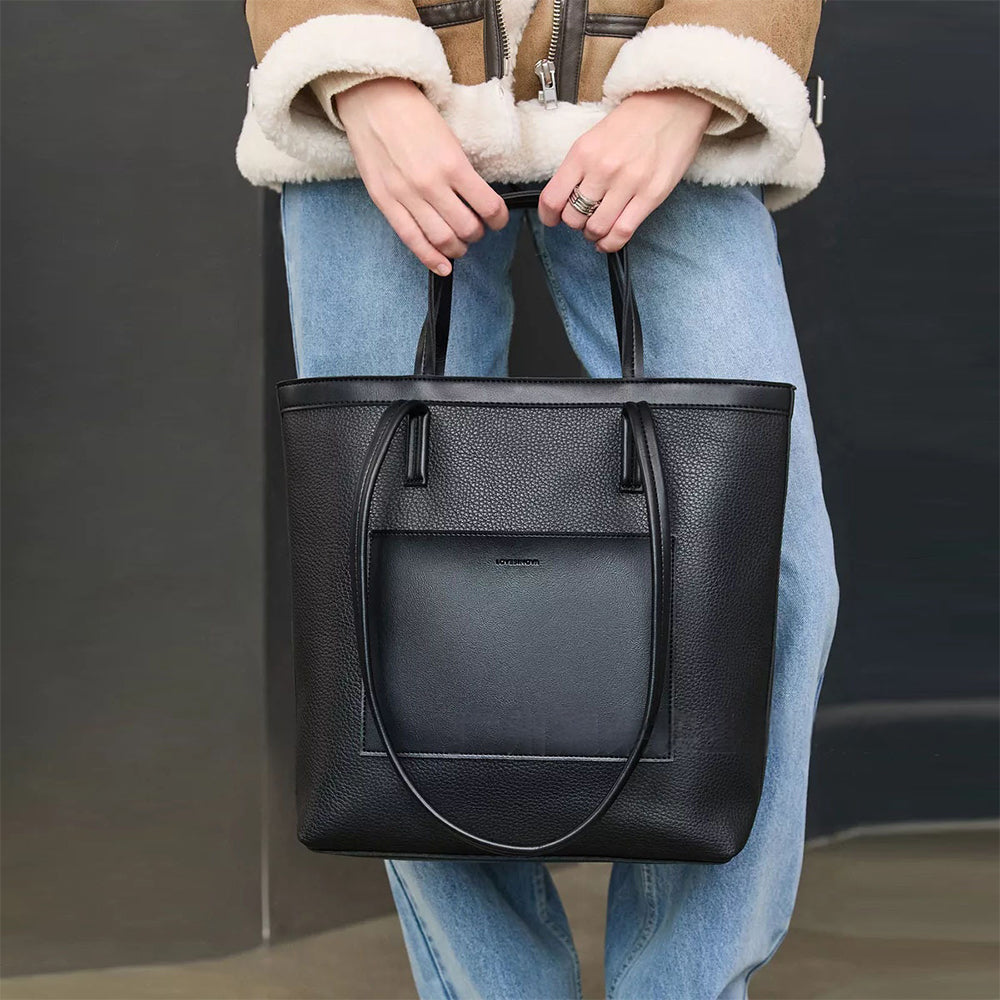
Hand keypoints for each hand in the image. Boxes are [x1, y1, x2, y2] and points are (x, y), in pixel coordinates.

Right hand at [336, 77, 508, 274]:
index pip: (488, 206)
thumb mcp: (449, 137)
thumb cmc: (411, 113)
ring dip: (458, 248)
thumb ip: (461, 171)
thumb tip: (476, 199)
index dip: (499, 218)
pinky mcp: (387, 203)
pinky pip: (412, 240)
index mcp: (452, 164)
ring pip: (443, 240)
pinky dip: (431, 259)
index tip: (498, 219)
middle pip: (467, 228)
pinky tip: (443, 266)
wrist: (372, 99)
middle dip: (477, 234)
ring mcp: (407, 197)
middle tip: (476, 229)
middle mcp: (431, 185)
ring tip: (460, 244)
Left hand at [538, 89, 712, 251]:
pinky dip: (610, 243)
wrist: (674, 104)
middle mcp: (603, 169)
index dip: (548, 216)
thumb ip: (578, 167)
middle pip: (573, 217)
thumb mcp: (595, 137)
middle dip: (575, 223)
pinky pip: (622, 231)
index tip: (552, 219)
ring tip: (597, 227)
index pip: (552, 198)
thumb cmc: (635, 120)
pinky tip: (608, 240)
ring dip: (593, 234)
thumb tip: (565, 198)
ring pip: (596, 228)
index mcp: (583, 153)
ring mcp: (628, 184)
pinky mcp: (650, 195)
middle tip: (583, 218)